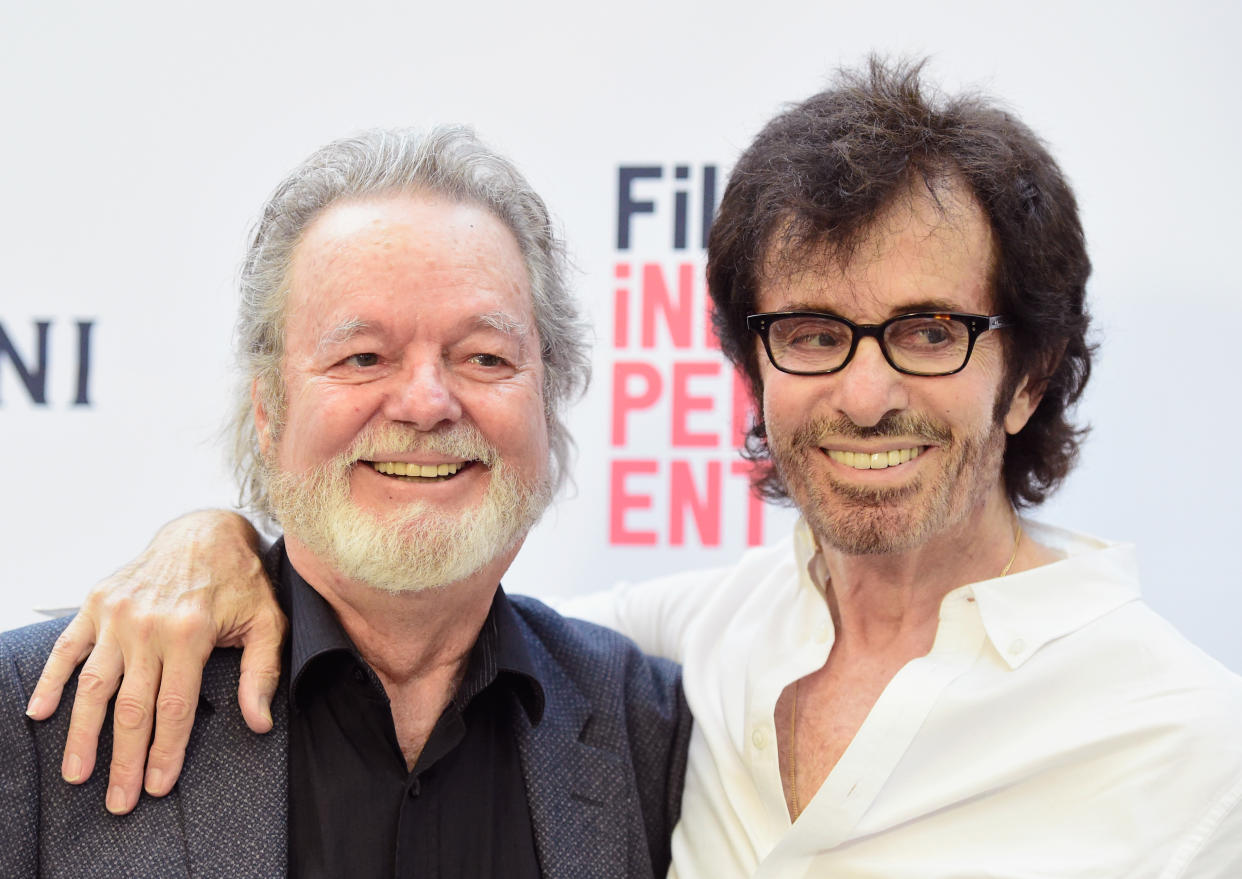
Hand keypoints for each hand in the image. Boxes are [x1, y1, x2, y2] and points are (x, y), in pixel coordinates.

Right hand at [24, 509, 286, 814]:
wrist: (203, 530)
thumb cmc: (239, 581)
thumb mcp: (266, 621)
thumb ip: (261, 673)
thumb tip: (259, 722)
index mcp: (190, 632)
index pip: (174, 707)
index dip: (165, 751)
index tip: (158, 787)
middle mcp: (148, 625)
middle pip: (131, 707)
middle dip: (124, 759)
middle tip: (120, 800)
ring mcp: (117, 614)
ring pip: (94, 685)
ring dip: (83, 733)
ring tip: (78, 773)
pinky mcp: (96, 603)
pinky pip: (67, 649)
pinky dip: (50, 681)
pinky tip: (40, 713)